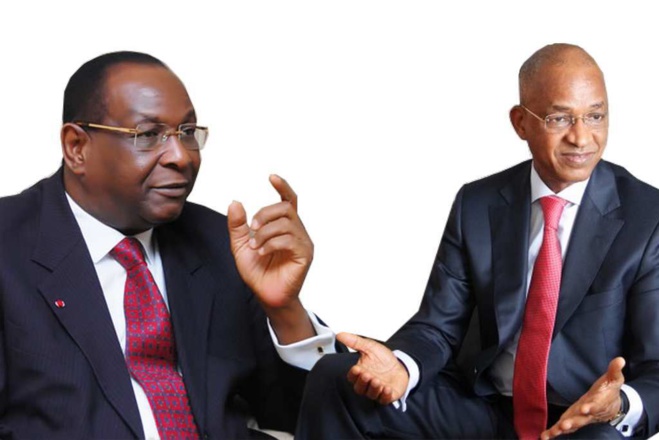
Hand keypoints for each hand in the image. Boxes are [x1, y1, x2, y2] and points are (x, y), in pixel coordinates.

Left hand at [228, 175, 314, 342]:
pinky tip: (261, 252)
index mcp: (284, 226)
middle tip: (252, 228)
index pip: (288, 200)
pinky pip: (289, 239)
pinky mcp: (305, 255)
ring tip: (255, 246)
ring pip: (286, 222)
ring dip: (265, 232)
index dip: (283, 186)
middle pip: (285, 208)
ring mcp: (303, 243)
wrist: (266, 296)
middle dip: (265, 214)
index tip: (271, 176)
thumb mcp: (240, 245)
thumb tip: (235, 202)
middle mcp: (297, 231)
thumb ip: (237, 225)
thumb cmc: (257, 272)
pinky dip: (271, 243)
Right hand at [338, 332, 408, 404]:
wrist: (400, 363)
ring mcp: (378, 390)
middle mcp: (368, 383)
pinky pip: (384, 399)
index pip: (352, 377)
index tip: (356, 368)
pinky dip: (385, 395)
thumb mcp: (369, 346)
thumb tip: (340, 335)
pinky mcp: (388, 395)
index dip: (353, 374)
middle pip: (359, 388)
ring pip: (371, 394)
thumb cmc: (383, 358)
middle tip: (367, 374)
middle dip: (362, 382)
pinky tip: (387, 388)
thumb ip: (354, 342)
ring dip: (373, 388)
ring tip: (377, 380)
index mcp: (361, 372)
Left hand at [541, 357, 625, 439]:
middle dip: (573, 422)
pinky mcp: (573, 419)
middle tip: (565, 425)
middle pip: (582, 419)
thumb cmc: (610, 390)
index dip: (591, 407)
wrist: (611, 404)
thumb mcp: (614, 379)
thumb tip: (620, 360)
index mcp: (599, 402)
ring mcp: (581, 417)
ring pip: (572, 424)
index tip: (585, 408)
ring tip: (553, 433)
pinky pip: (564, 427)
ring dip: (562, 428)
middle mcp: (589, 413)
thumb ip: (614, 370)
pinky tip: (545, 436)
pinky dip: (555, 432)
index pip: (596, 405)